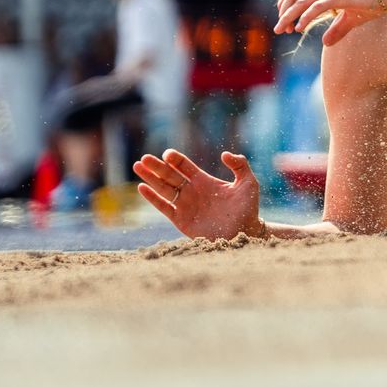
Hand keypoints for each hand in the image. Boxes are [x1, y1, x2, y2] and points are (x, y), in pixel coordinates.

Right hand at [134, 149, 262, 240]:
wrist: (244, 232)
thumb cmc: (248, 207)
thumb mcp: (248, 183)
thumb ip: (240, 165)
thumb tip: (224, 154)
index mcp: (205, 181)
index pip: (185, 166)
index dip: (176, 159)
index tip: (167, 153)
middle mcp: (192, 191)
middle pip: (170, 176)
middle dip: (157, 167)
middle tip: (144, 158)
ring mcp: (185, 205)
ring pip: (164, 188)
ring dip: (150, 178)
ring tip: (137, 166)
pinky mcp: (181, 220)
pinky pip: (164, 207)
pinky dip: (152, 198)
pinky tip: (142, 187)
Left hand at [275, 0, 386, 44]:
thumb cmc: (374, 2)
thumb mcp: (352, 18)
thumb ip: (337, 29)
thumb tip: (325, 43)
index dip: (286, 4)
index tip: (285, 21)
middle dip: (283, 11)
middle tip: (280, 29)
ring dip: (288, 15)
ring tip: (284, 30)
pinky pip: (317, 6)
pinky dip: (305, 17)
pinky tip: (300, 28)